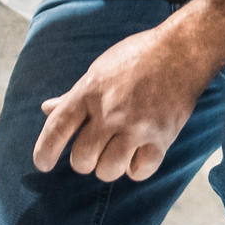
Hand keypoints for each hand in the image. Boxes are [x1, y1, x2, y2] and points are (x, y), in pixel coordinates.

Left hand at [33, 24, 211, 182]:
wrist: (181, 51)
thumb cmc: (136, 59)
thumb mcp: (98, 71)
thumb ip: (74, 96)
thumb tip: (46, 109)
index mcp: (89, 92)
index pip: (57, 129)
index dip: (44, 152)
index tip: (42, 164)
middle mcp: (109, 112)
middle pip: (81, 160)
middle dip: (83, 161)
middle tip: (94, 151)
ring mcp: (136, 127)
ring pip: (108, 171)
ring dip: (109, 167)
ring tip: (116, 153)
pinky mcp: (161, 138)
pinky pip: (139, 172)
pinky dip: (135, 169)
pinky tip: (137, 154)